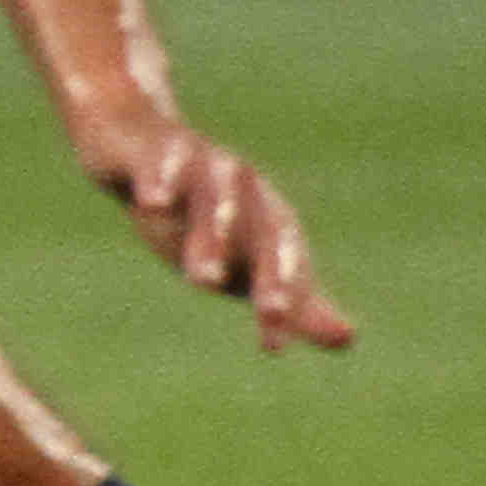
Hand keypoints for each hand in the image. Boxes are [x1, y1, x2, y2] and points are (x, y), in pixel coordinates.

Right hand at [69, 101, 356, 354]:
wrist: (137, 139)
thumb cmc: (198, 209)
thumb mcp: (243, 257)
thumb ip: (294, 297)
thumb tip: (348, 339)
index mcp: (266, 219)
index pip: (285, 266)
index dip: (282, 302)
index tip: (273, 346)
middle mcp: (243, 190)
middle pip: (263, 233)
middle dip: (271, 271)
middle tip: (276, 311)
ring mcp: (202, 165)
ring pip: (214, 201)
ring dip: (213, 238)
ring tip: (206, 279)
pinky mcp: (157, 148)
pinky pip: (162, 162)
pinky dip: (161, 180)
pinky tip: (154, 203)